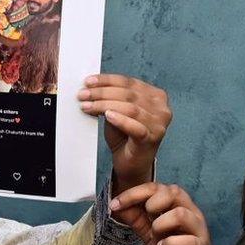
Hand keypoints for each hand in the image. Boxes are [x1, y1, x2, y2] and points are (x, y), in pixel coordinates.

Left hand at [78, 74, 171, 191]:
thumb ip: (112, 98)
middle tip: (83, 95)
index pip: (129, 82)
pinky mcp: (152, 139)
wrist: (132, 163)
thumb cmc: (125, 136)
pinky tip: (108, 115)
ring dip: (105, 105)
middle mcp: (162, 108)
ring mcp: (159, 124)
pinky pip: (136, 127)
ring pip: (130, 108)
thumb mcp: (118, 111)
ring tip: (88, 106)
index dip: (107, 80)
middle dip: (102, 93)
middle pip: (129, 94)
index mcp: (156, 96)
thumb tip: (91, 87)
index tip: (88, 82)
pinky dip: (121, 120)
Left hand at [111, 182, 221, 244]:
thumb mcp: (150, 235)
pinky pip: (188, 241)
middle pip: (174, 192)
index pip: (157, 188)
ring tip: (156, 236)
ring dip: (161, 224)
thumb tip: (116, 205)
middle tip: (146, 218)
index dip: (134, 193)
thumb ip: (137, 220)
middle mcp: (190, 212)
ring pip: (181, 214)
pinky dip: (171, 243)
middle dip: (152, 203)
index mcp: (178, 205)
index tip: (115, 204)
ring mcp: (197, 230)